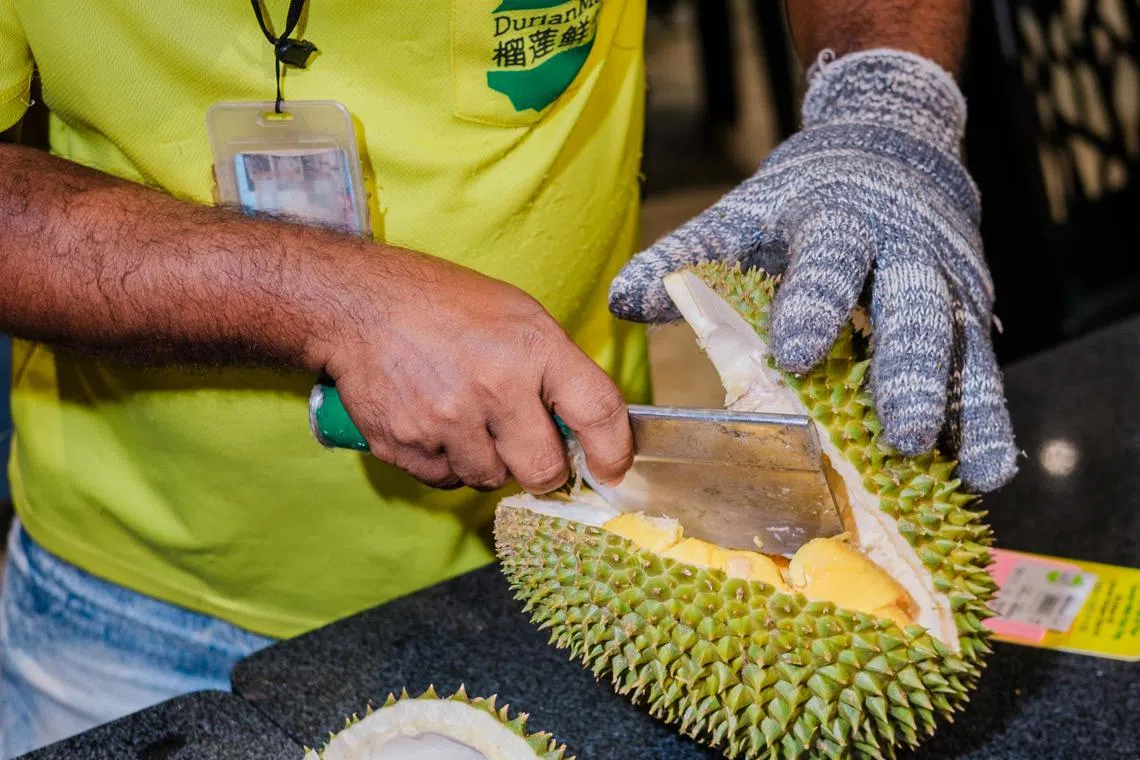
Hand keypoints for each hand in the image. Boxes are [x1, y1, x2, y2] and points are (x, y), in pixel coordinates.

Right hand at [312, 247, 632, 492]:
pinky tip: (434, 423)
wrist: (360, 304)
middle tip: (527, 447)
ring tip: (467, 418)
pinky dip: (446, 462)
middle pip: (543, 470)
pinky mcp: (407, 445)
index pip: (597, 411)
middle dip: (541, 469)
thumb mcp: (518, 315)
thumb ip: (555, 370)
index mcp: (533, 347)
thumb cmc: (446, 306)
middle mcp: (494, 386)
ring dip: (488, 461)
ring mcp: (447, 420)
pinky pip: (446, 480)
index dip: (614, 451)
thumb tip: (586, 428)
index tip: (612, 469)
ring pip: (491, 480)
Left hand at [608, 49, 1017, 491]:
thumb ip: (686, 254)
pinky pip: (984, 368)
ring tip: (969, 470)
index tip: (795, 353)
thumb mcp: (744, 212)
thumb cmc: (805, 192)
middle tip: (901, 434)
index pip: (827, 264)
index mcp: (838, 221)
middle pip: (915, 310)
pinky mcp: (974, 310)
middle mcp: (905, 250)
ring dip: (966, 409)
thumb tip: (623, 301)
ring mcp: (949, 282)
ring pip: (962, 347)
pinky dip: (987, 418)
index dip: (813, 306)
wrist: (895, 137)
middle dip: (908, 373)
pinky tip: (985, 471)